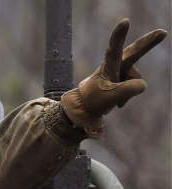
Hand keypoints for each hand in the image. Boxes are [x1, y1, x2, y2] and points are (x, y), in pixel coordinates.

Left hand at [61, 19, 166, 138]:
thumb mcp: (113, 96)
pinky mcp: (123, 76)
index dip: (120, 34)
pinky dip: (127, 94)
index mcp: (108, 64)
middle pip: (135, 52)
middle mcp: (115, 64)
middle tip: (163, 32)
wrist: (87, 106)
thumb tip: (142, 84)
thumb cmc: (95, 99)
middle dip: (148, 42)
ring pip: (135, 80)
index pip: (114, 47)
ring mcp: (120, 69)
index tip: (125, 22)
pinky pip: (134, 86)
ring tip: (113, 97)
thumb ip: (131, 89)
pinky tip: (116, 100)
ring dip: (127, 91)